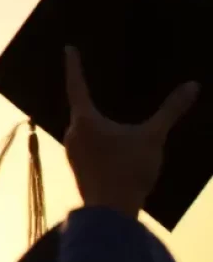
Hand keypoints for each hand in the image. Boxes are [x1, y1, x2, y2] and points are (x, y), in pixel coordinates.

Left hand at [63, 46, 197, 219]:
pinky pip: (86, 146)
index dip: (73, 65)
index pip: (77, 84)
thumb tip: (192, 86)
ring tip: (105, 117)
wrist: (112, 212)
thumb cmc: (129, 170)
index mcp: (85, 119)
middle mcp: (73, 132)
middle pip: (79, 108)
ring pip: (83, 129)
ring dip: (94, 123)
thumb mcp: (153, 138)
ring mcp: (73, 152)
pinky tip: (109, 147)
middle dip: (86, 96)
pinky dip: (96, 141)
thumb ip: (170, 112)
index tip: (68, 48)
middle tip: (91, 81)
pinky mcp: (78, 168)